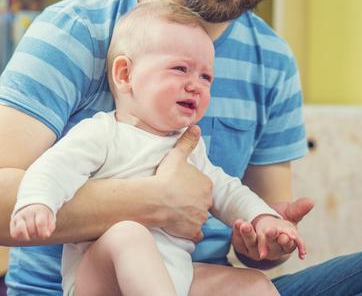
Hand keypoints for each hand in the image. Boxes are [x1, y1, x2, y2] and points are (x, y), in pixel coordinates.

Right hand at [9, 203, 55, 240]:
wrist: (32, 206)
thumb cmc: (43, 216)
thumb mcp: (50, 219)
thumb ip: (50, 227)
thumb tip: (46, 235)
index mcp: (39, 210)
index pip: (40, 224)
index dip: (43, 233)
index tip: (45, 235)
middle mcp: (28, 212)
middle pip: (31, 229)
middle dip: (36, 235)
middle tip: (38, 233)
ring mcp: (19, 216)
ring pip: (20, 230)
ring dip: (27, 237)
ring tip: (31, 235)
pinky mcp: (12, 222)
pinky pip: (14, 234)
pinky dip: (20, 237)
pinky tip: (25, 234)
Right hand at [155, 125, 212, 241]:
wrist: (154, 199)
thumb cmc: (165, 177)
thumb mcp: (177, 156)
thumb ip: (188, 142)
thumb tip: (196, 127)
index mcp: (206, 184)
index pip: (203, 186)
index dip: (192, 187)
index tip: (181, 187)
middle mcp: (207, 202)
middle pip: (202, 202)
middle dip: (193, 202)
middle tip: (177, 200)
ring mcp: (200, 217)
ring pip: (199, 217)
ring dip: (191, 216)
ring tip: (176, 212)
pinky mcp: (192, 231)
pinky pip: (196, 234)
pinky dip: (191, 232)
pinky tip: (182, 228)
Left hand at [231, 197, 313, 260]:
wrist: (261, 221)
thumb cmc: (280, 221)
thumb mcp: (290, 213)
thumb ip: (298, 209)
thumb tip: (311, 201)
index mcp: (286, 244)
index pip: (288, 245)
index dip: (286, 241)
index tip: (284, 235)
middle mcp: (272, 251)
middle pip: (271, 248)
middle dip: (269, 239)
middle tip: (269, 230)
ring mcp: (256, 250)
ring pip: (253, 246)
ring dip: (249, 235)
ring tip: (245, 224)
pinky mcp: (243, 247)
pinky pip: (239, 242)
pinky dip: (237, 232)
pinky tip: (238, 222)